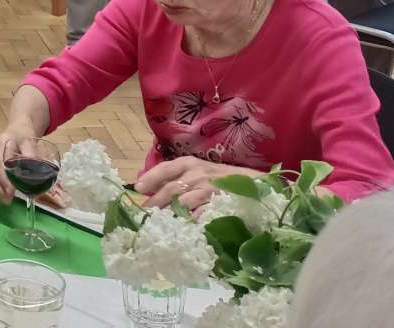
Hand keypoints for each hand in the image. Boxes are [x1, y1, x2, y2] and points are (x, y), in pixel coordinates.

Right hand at [0, 128, 42, 204]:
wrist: (17, 128)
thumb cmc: (24, 136)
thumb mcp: (31, 142)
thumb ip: (31, 155)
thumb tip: (34, 171)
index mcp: (2, 142)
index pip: (0, 164)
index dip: (4, 180)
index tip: (11, 192)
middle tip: (8, 200)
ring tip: (5, 200)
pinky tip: (0, 194)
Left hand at [134, 157, 264, 214]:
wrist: (255, 183)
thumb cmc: (221, 178)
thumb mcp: (197, 171)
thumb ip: (177, 178)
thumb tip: (149, 189)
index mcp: (189, 163)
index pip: (166, 168)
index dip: (151, 178)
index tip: (138, 188)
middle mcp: (198, 173)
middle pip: (171, 189)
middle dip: (156, 203)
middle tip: (143, 216)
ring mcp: (209, 189)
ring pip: (183, 203)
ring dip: (169, 215)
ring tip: (157, 224)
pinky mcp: (221, 204)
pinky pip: (201, 215)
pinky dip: (190, 222)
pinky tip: (182, 230)